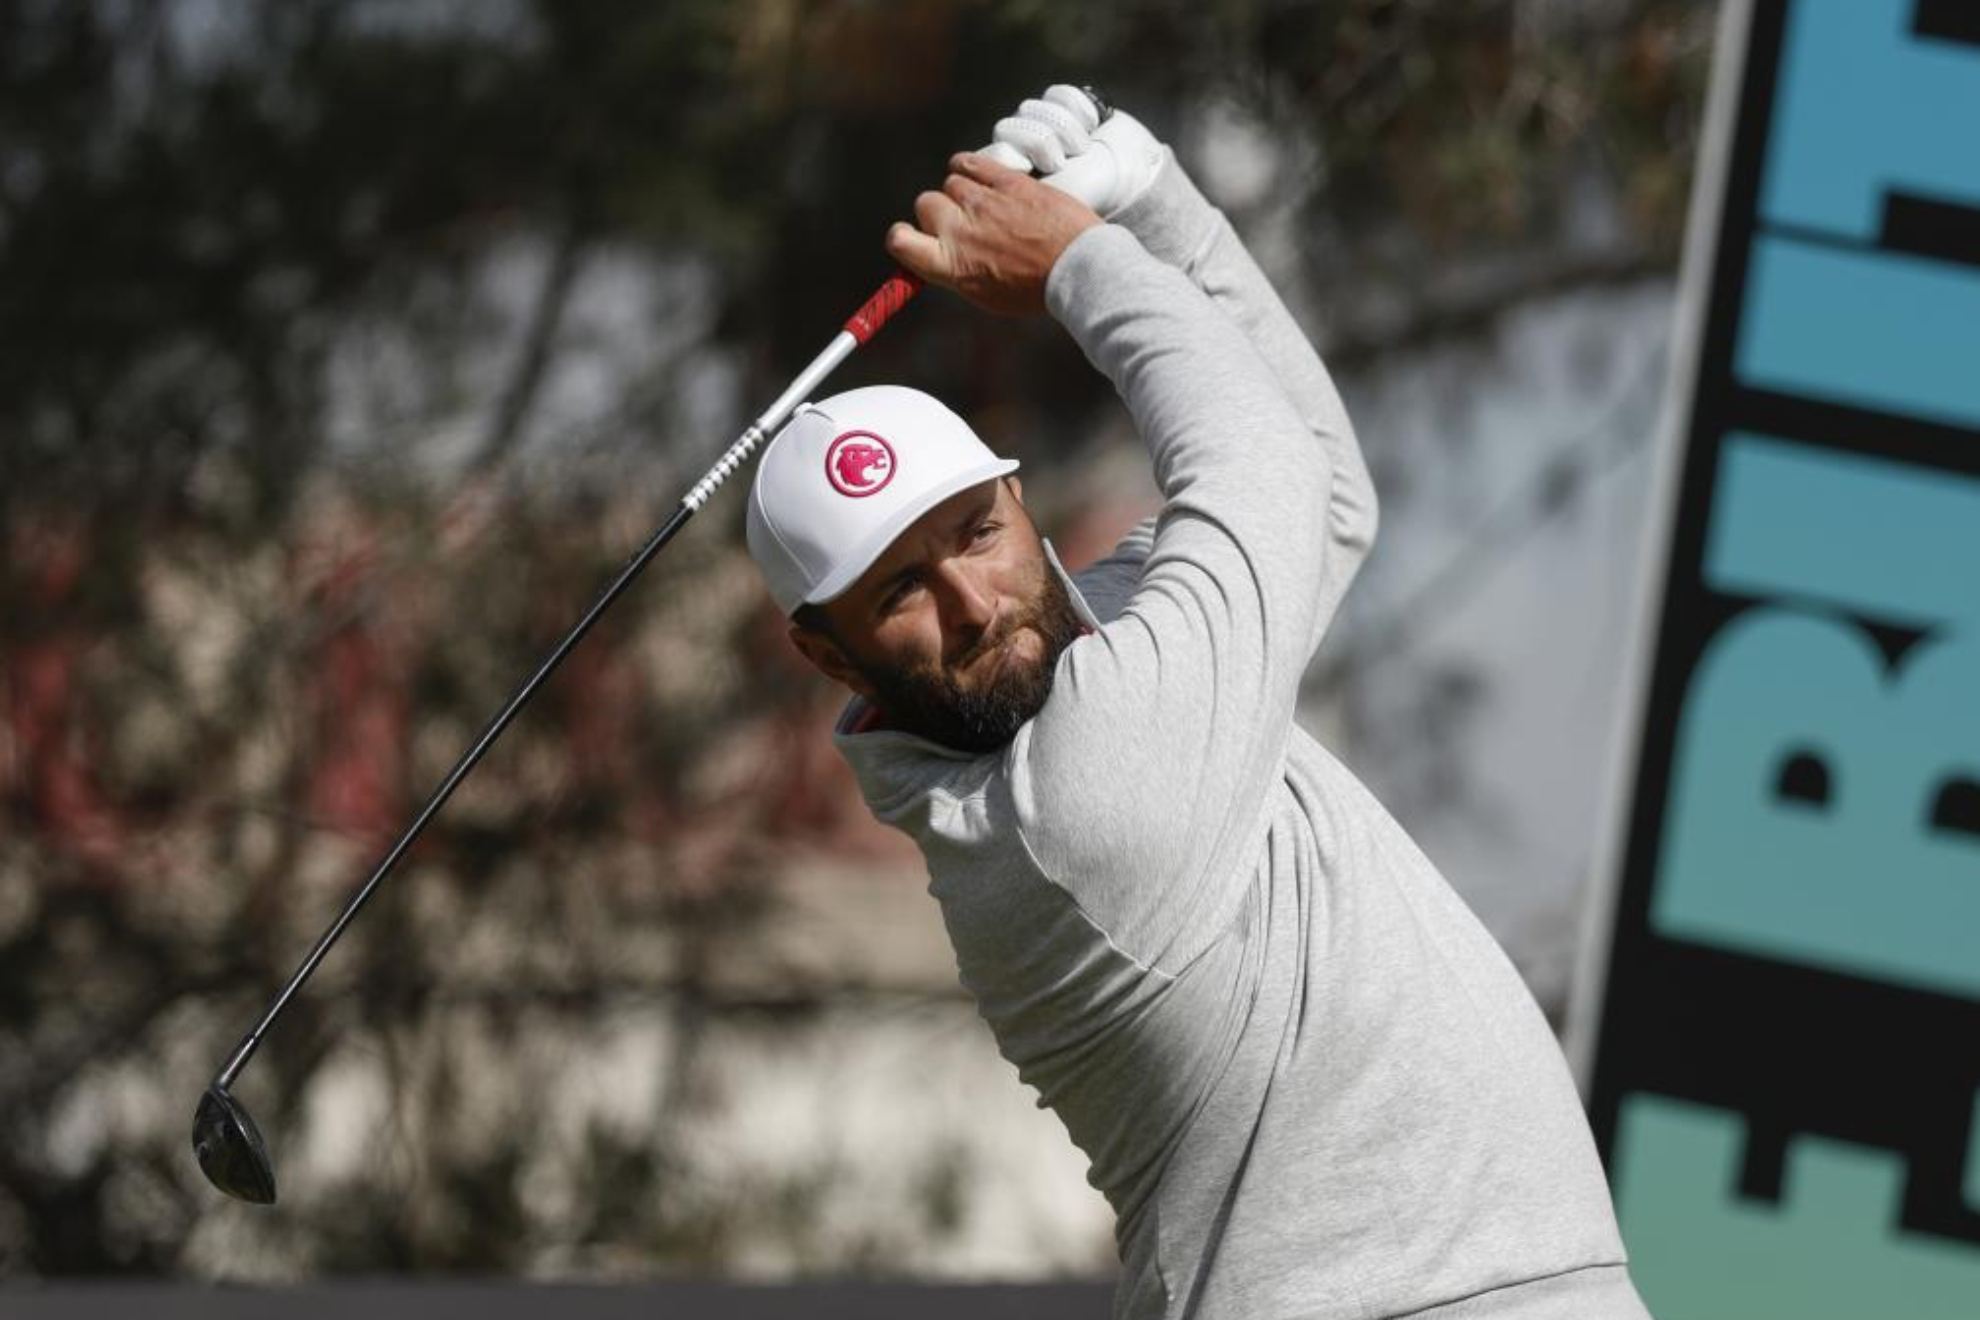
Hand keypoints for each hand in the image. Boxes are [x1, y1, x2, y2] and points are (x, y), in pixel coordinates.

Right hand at [885, 152, 1101, 316]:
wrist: (1077, 268)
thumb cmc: (1037, 289)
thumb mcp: (988, 295)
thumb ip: (957, 273)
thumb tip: (940, 260)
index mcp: (950, 265)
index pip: (900, 241)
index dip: (903, 236)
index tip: (914, 236)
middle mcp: (959, 231)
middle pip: (925, 203)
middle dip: (939, 210)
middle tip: (963, 221)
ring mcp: (982, 203)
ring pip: (952, 181)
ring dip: (963, 190)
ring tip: (986, 203)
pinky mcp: (1006, 181)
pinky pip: (971, 161)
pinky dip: (970, 165)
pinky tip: (979, 174)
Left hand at [984, 86, 1166, 217]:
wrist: (1129, 179)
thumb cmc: (1087, 198)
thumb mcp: (1044, 204)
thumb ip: (1009, 196)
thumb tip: (986, 181)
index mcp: (1007, 177)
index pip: (983, 156)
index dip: (1008, 157)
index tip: (1029, 170)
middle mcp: (1017, 147)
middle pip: (1006, 128)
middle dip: (1040, 143)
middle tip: (1061, 162)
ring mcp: (1040, 125)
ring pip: (1032, 109)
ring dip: (1064, 130)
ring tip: (1081, 150)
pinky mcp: (1062, 105)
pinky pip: (1059, 94)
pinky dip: (1080, 112)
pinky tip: (1090, 128)